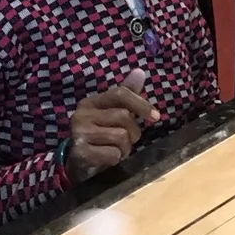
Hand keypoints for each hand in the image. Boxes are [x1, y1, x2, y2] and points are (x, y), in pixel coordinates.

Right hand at [66, 68, 158, 183]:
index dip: (141, 104)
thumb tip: (140, 72)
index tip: (156, 117)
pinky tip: (108, 158)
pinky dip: (117, 158)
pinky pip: (113, 154)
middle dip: (133, 132)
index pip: (120, 94)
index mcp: (90, 102)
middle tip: (126, 140)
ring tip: (116, 149)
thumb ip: (127, 94)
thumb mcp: (112, 113)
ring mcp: (79, 133)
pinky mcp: (80, 153)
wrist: (79, 162)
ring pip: (121, 137)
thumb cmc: (101, 135)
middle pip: (124, 116)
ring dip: (125, 148)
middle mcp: (81, 115)